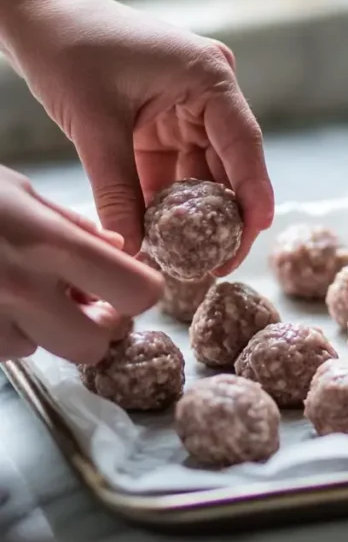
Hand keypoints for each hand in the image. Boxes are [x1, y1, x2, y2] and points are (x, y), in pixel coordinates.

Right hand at [0, 167, 161, 361]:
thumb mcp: (17, 190)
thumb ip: (72, 224)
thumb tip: (120, 247)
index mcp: (50, 243)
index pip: (135, 292)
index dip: (140, 291)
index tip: (131, 282)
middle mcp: (23, 290)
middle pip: (94, 344)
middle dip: (95, 326)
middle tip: (84, 301)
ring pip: (46, 350)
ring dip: (46, 328)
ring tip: (26, 291)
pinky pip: (8, 351)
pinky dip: (12, 329)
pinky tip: (1, 299)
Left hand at [7, 0, 274, 266]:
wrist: (33, 14)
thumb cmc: (69, 46)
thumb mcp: (94, 124)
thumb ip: (117, 190)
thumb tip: (130, 250)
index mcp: (208, 77)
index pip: (243, 145)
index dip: (253, 194)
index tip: (254, 235)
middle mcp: (207, 91)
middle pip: (228, 164)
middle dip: (221, 215)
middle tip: (216, 263)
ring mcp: (185, 106)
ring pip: (199, 172)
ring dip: (190, 213)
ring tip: (187, 258)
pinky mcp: (161, 120)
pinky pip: (171, 168)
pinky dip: (163, 200)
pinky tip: (157, 234)